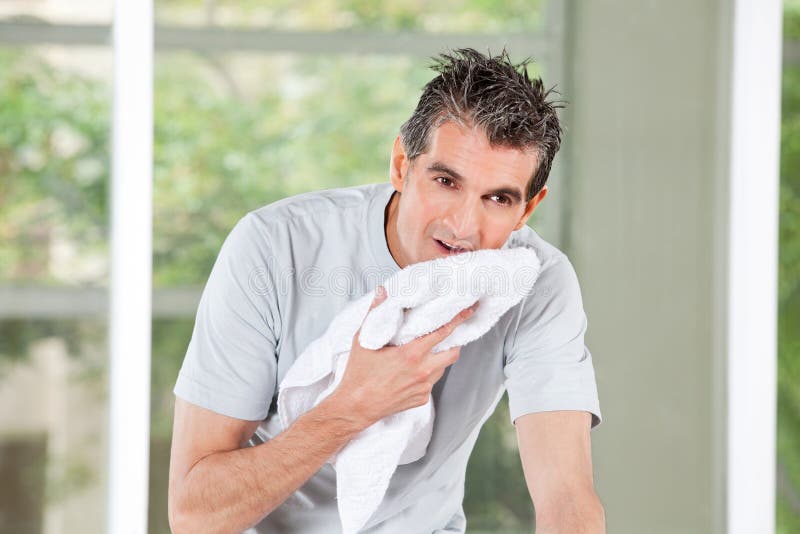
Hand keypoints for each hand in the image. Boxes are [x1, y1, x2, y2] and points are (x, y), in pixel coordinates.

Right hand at [331, 285, 478, 430]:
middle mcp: (422, 371)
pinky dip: (427, 374)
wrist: (355, 407)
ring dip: (439, 358)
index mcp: (411, 354)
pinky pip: (431, 383)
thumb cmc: (358, 373)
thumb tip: (382, 292)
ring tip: (428, 351)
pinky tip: (414, 371)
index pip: (442, 333)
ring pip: (442, 368)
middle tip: (452, 334)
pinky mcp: (421, 399)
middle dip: (455, 342)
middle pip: (453, 353)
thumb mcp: (363, 340)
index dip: (457, 320)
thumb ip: (375, 313)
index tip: (467, 311)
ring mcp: (423, 387)